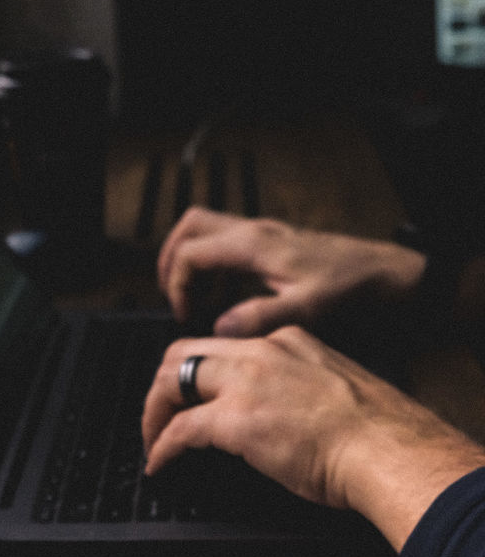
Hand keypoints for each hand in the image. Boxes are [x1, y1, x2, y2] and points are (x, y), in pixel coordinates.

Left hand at [142, 327, 484, 549]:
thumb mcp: (333, 391)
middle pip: (185, 351)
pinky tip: (159, 463)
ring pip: (173, 379)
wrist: (388, 449)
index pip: (226, 346)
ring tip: (152, 440)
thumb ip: (298, 390)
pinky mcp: (236, 420)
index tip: (195, 397)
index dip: (200, 373)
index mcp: (289, 340)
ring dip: (154, 412)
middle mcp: (263, 352)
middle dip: (164, 385)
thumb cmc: (376, 434)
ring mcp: (246, 382)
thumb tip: (278, 418)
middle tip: (158, 416)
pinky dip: (162, 445)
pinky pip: (180, 429)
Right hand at [157, 208, 425, 334]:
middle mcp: (253, 232)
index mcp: (252, 245)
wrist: (385, 273)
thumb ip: (259, 317)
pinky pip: (228, 244)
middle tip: (174, 297)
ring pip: (207, 231)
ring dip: (192, 261)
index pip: (190, 253)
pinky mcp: (274, 244)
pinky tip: (227, 298)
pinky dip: (215, 266)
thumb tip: (218, 328)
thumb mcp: (306, 308)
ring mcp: (263, 235)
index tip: (186, 317)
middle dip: (172, 261)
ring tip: (197, 300)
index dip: (178, 286)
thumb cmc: (350, 286)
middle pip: (190, 227)